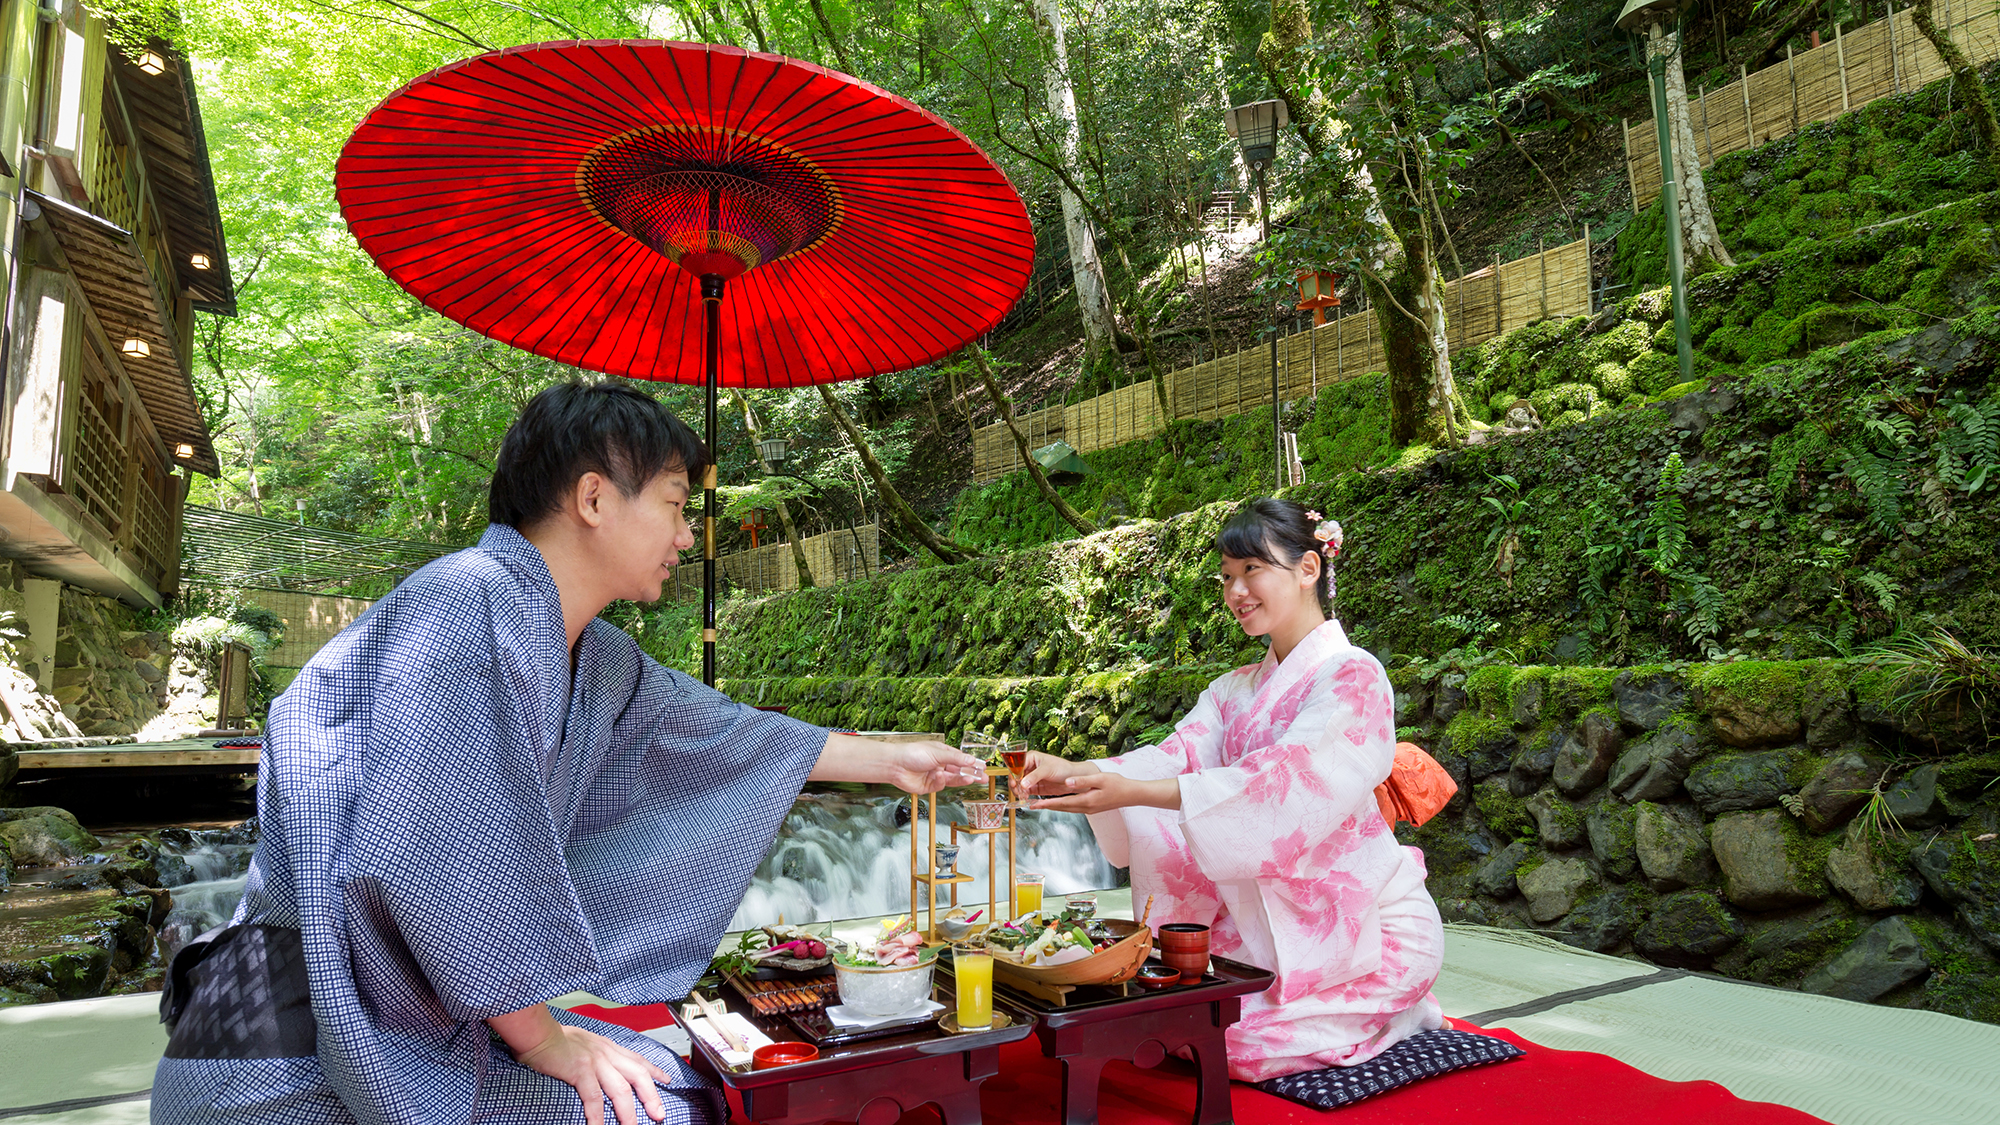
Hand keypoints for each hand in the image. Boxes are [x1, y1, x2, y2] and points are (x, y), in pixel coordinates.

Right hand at [512, 1023, 668, 1124]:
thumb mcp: (585, 1043)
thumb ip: (598, 1054)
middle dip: (651, 1096)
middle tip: (659, 1114)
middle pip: (638, 1075)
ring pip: (621, 1090)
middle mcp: (606, 1053)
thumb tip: (603, 1068)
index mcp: (608, 1046)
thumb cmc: (556, 1040)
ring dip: (628, 1112)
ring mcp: (595, 1062)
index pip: (638, 1059)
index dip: (654, 1071)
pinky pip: (593, 1098)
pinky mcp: (580, 1071)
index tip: (666, 1080)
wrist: (538, 1034)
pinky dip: (598, 1115)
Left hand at [884, 739, 986, 792]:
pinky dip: (941, 781)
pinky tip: (939, 776)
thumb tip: (972, 760)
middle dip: (972, 774)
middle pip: (959, 771)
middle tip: (984, 778)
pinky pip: (940, 786)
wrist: (895, 765)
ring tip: (972, 779)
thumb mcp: (938, 753)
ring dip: (961, 779)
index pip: (961, 759)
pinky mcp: (928, 787)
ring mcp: (934, 776)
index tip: (983, 766)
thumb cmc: (913, 753)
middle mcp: (939, 765)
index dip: (972, 763)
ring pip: (952, 780)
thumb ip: (956, 759)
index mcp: (942, 753)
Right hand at [1017, 751, 1093, 797]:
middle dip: (1015, 783)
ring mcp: (1032, 778)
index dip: (1014, 773)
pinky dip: (1024, 795)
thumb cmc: (1063, 768)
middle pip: (1016, 775)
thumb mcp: (1048, 769)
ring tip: (1022, 795)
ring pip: (1019, 784)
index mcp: (1031, 758)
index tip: (1014, 782)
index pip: (1017, 765)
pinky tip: (1025, 797)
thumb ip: (1035, 776)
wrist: (1074, 779)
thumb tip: (1022, 783)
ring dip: (1018, 790)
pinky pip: (1026, 791)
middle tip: (1017, 790)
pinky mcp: (1035, 787)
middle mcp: (1030, 767)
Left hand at [1030, 772, 1180, 814]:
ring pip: (1067, 809)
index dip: (1047, 804)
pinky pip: (1074, 807)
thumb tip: (1067, 782)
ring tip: (1041, 804)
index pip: (1062, 803)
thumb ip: (1083, 781)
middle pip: (1062, 808)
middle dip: (1047, 807)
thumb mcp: (1100, 779)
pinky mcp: (1092, 808)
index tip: (1034, 804)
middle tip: (1031, 805)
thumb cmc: (1118, 784)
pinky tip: (1060, 803)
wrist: (1132, 794)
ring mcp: (1089, 809)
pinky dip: (1064, 806)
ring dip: (1054, 807)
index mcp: (1087, 800)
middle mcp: (1086, 807)